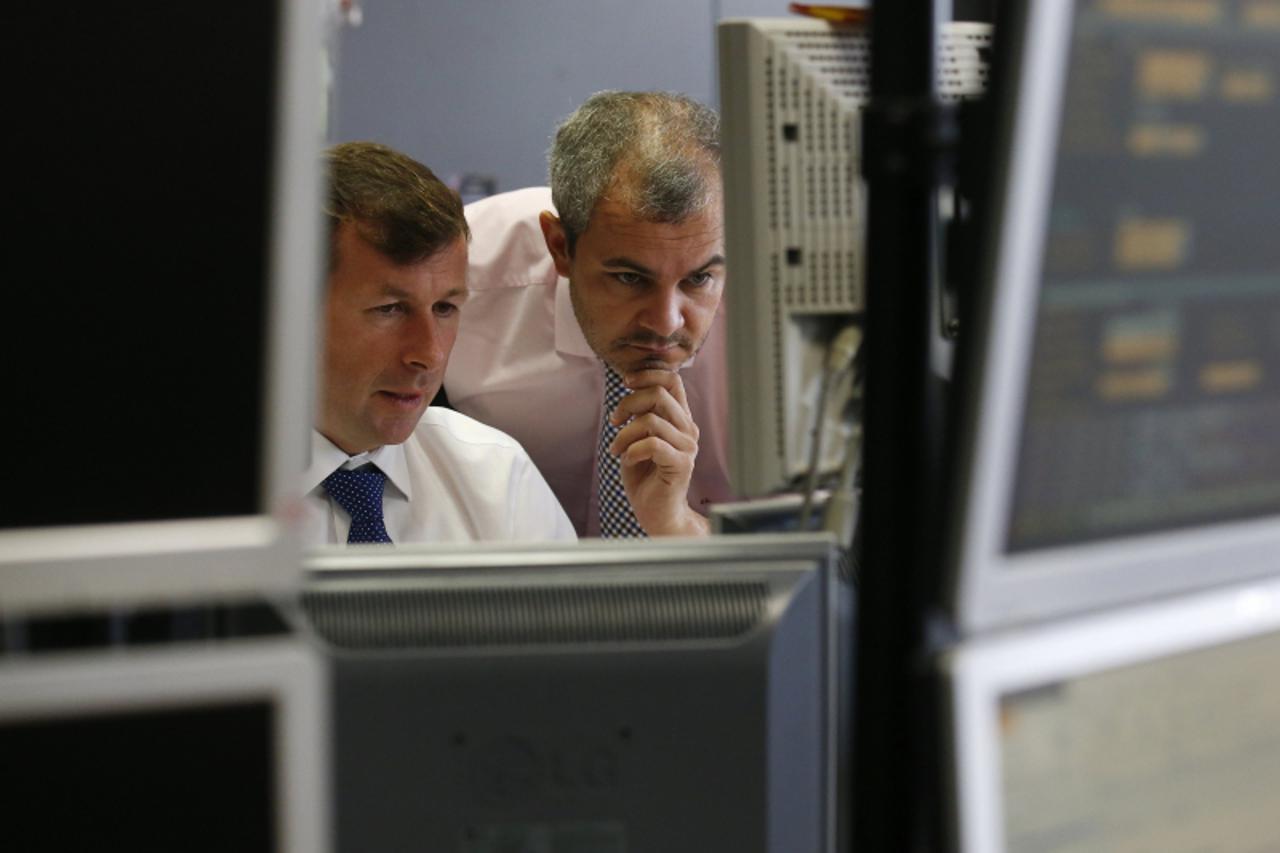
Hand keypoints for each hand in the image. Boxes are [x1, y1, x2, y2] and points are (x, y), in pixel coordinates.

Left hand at [607, 368, 710, 536]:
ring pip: (651, 420)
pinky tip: (627, 460)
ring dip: (624, 434)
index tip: (625, 383)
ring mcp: (687, 446)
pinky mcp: (682, 464)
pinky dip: (632, 450)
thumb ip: (640, 414)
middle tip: (614, 421)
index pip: (673, 380)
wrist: (656, 512)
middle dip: (628, 403)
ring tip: (616, 449)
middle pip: (659, 394)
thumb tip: (630, 389)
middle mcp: (688, 429)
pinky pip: (652, 444)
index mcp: (679, 418)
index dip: (648, 374)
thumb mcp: (638, 437)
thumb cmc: (645, 475)